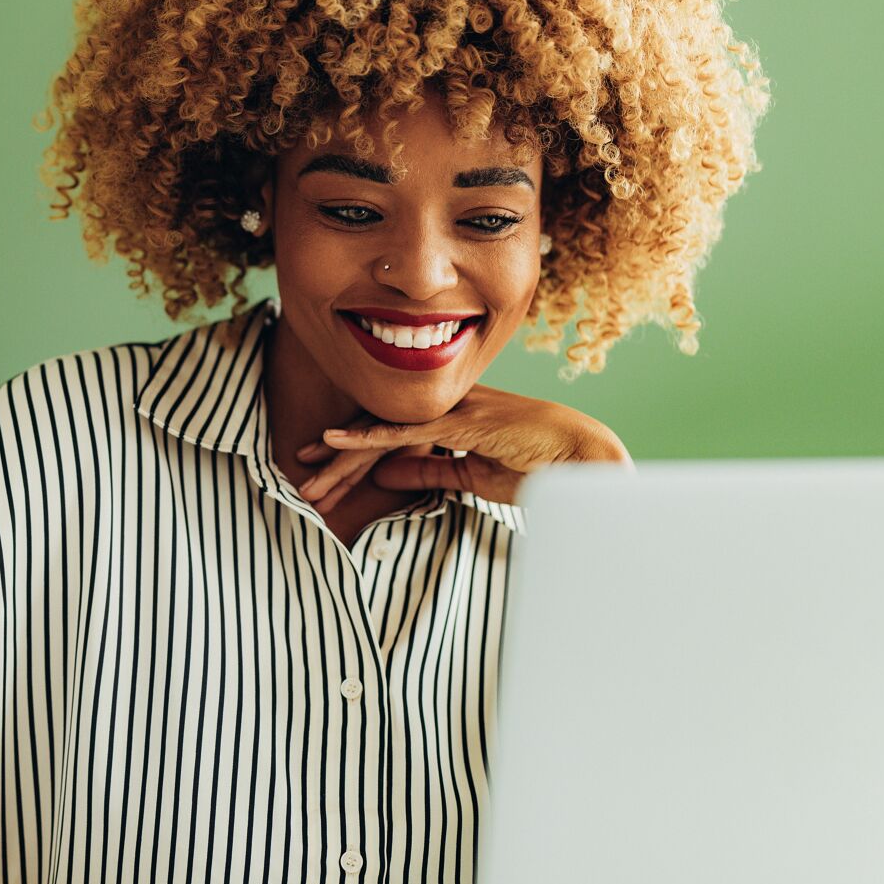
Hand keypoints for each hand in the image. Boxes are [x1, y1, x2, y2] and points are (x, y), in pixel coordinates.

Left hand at [294, 384, 630, 508]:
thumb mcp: (469, 477)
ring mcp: (455, 410)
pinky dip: (368, 436)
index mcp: (450, 416)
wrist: (583, 462)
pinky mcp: (464, 422)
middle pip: (379, 426)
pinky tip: (336, 440)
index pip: (391, 430)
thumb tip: (385, 477)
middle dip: (337, 452)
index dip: (354, 447)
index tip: (322, 464)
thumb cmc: (537, 467)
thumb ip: (428, 473)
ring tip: (310, 477)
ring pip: (384, 430)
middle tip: (301, 470)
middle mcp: (447, 406)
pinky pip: (407, 430)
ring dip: (344, 455)